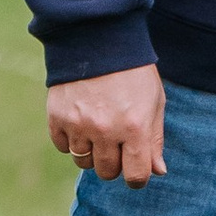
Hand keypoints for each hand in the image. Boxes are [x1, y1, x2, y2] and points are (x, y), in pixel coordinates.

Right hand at [47, 66, 166, 186]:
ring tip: (98, 128)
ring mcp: (79, 125)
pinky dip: (71, 140)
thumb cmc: (133, 73)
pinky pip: (63, 147)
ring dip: (92, 151)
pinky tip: (81, 121)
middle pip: (107, 172)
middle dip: (114, 163)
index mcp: (135, 127)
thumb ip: (155, 139)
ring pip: (83, 162)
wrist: (99, 39)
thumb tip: (157, 172)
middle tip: (117, 141)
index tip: (136, 169)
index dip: (137, 177)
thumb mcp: (154, 102)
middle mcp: (105, 130)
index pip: (135, 176)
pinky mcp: (57, 117)